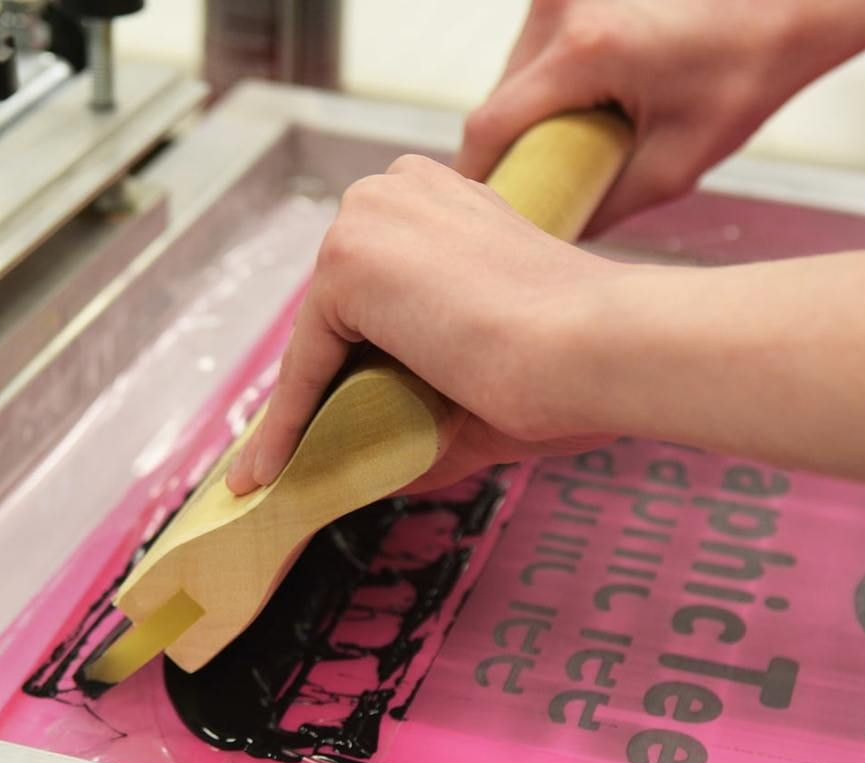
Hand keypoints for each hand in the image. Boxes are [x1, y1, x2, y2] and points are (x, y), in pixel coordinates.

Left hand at [226, 154, 618, 496]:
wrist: (593, 349)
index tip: (338, 403)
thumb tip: (388, 469)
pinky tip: (271, 466)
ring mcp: (370, 220)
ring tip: (289, 465)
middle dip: (327, 373)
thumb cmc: (573, 361)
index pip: (378, 283)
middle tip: (307, 447)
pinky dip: (286, 420)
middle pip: (341, 305)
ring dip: (305, 399)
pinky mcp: (346, 262)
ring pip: (321, 333)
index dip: (358, 350)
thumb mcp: (489, 369)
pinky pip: (303, 362)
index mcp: (446, 201)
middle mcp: (402, 191)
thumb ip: (433, 404)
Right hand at [455, 0, 864, 233]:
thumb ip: (608, 204)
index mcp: (585, 51)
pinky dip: (554, 73)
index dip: (479, 176)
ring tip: (591, 124)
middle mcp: (563, 6)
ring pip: (516, 67)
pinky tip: (602, 86)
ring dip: (534, 106)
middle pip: (499, 95)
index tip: (480, 208)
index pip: (491, 127)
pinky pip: (541, 41)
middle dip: (516, 143)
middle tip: (554, 175)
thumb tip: (560, 230)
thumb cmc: (753, 66)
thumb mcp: (680, 161)